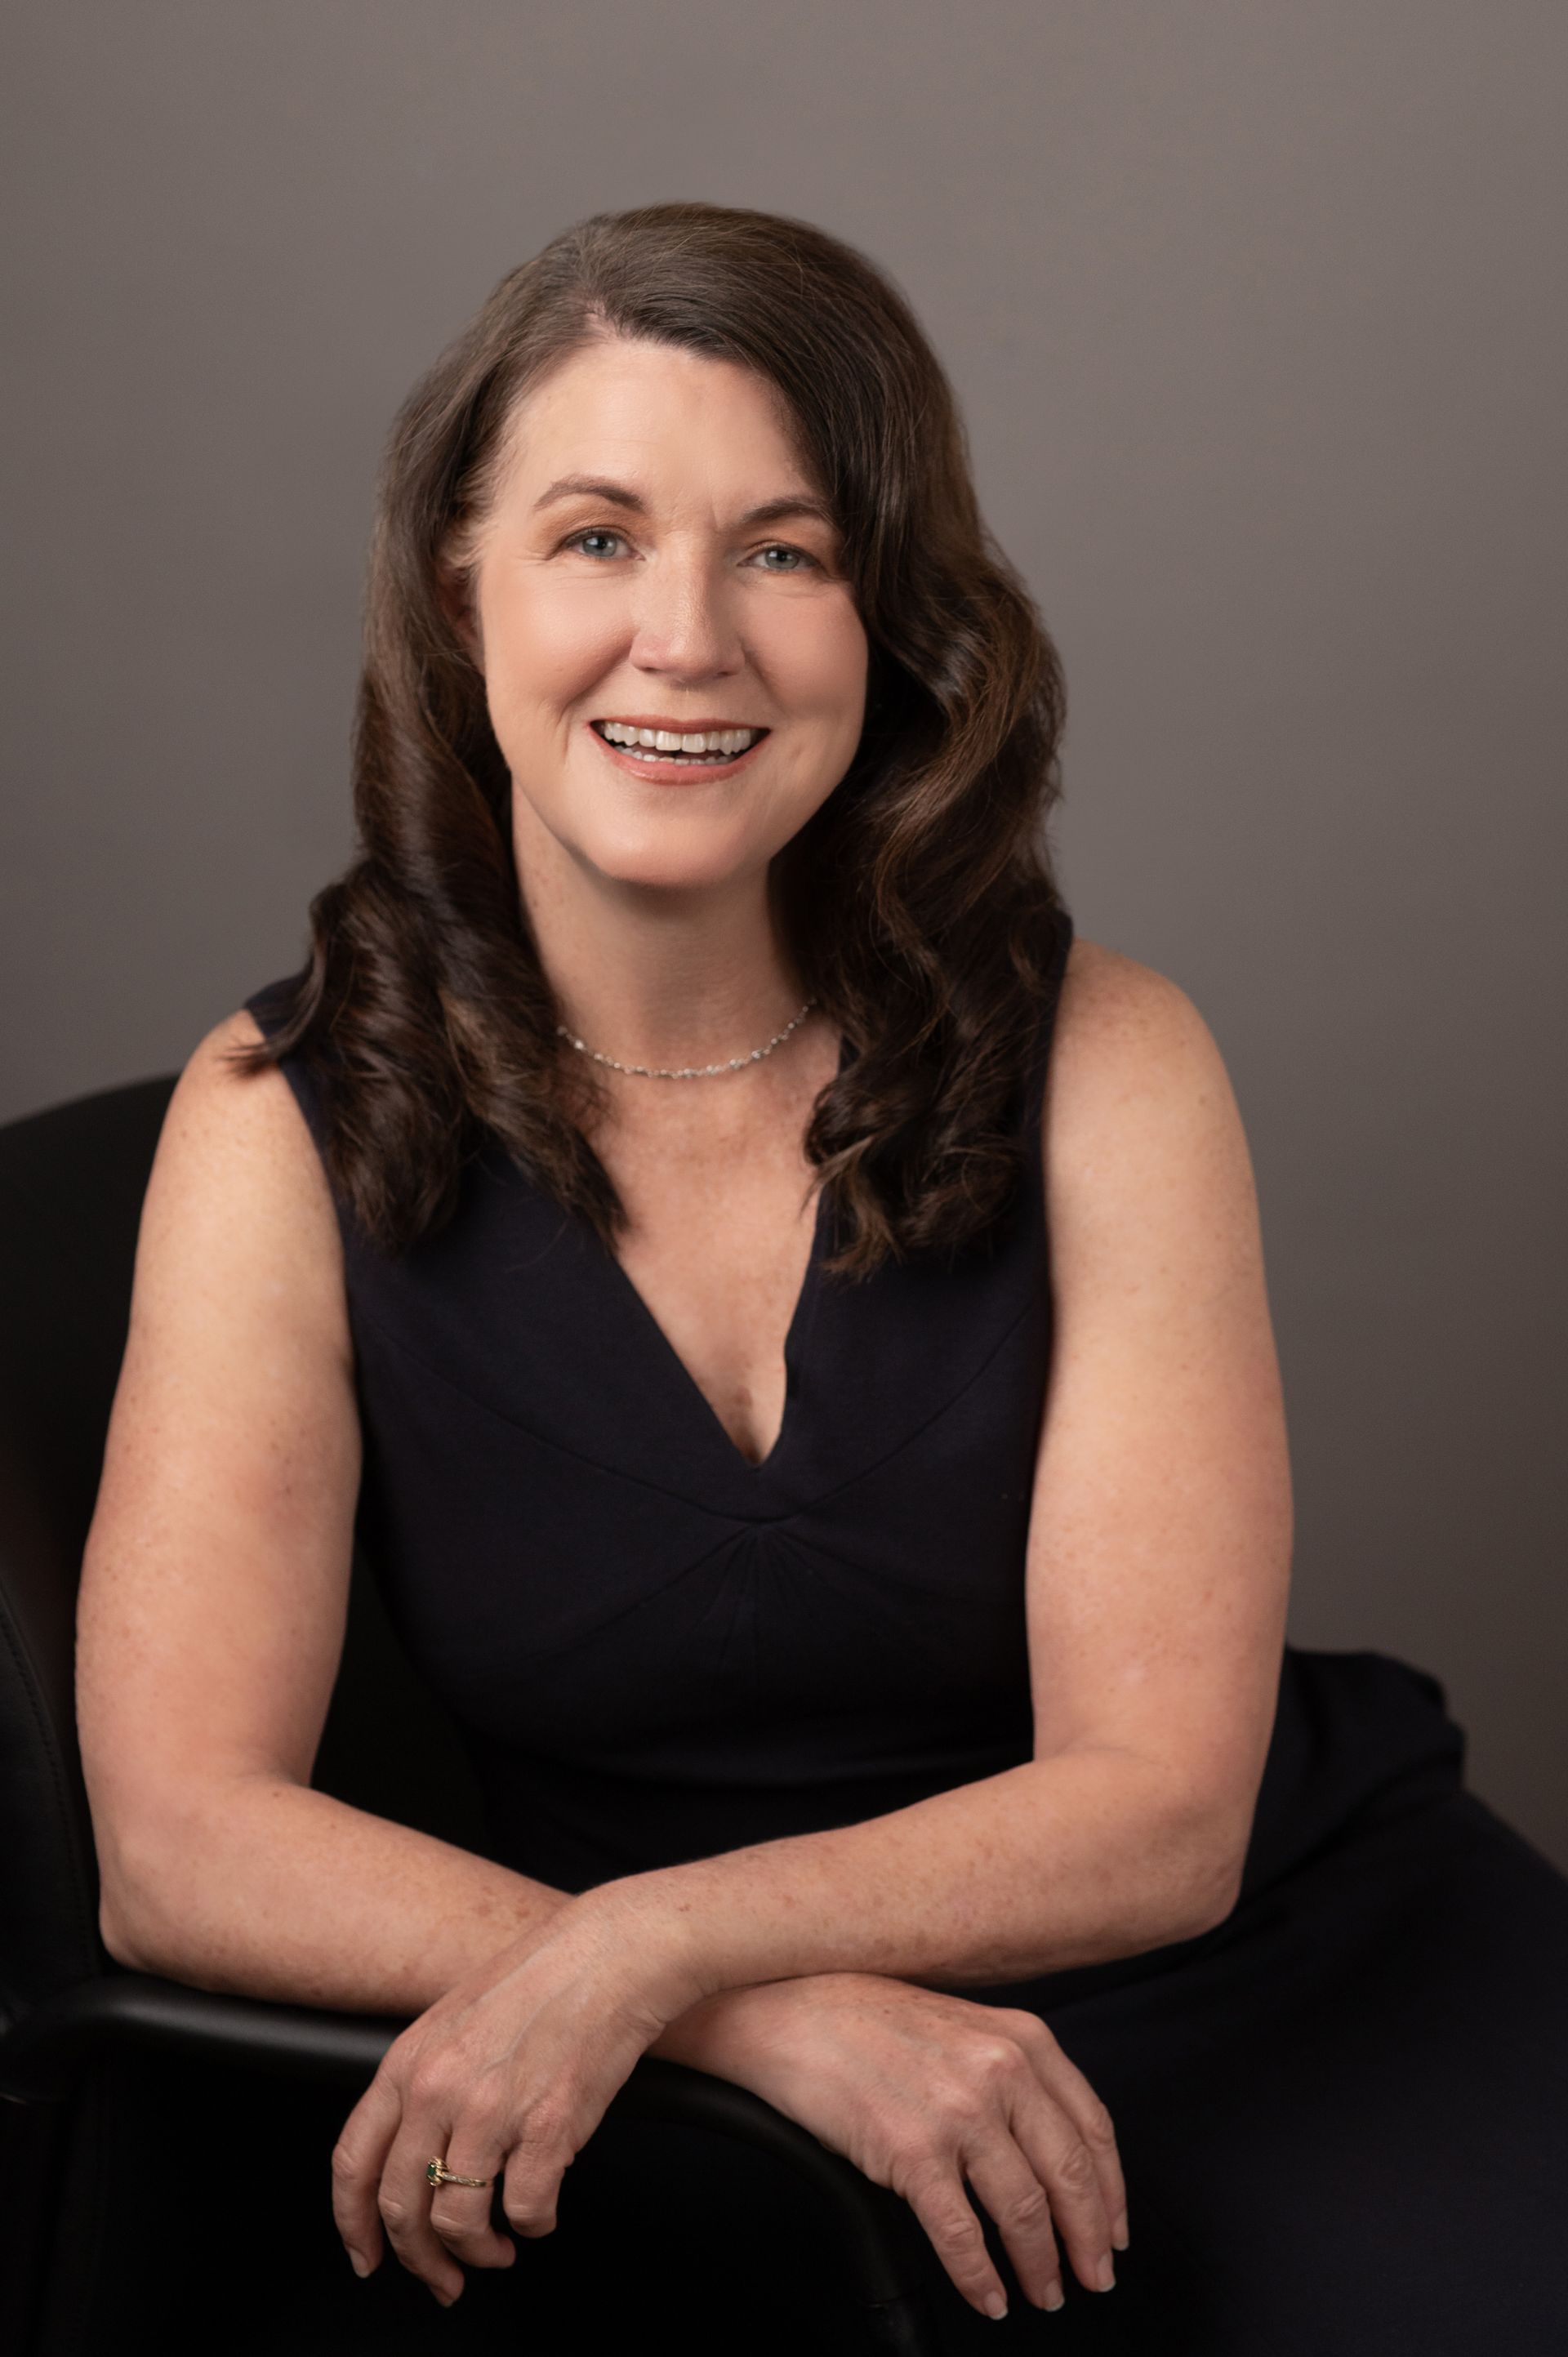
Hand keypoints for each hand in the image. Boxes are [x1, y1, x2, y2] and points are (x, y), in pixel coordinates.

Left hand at [330, 1895, 696, 2304]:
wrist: (612, 1952)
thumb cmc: (543, 1979)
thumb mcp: (455, 2020)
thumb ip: (424, 2082)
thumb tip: (416, 2158)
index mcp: (409, 2060)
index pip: (354, 2162)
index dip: (353, 2223)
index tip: (368, 2257)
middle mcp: (439, 2087)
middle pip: (401, 2206)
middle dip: (420, 2260)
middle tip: (443, 2278)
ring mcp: (492, 2108)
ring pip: (459, 2222)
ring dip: (477, 2253)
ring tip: (498, 2249)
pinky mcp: (549, 2126)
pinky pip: (527, 2210)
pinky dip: (534, 2226)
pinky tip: (541, 2213)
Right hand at [661, 1971, 1127, 2320]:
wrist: (789, 2013)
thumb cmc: (867, 2020)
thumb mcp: (963, 2026)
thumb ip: (1011, 2074)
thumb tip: (1049, 2151)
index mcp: (1022, 2039)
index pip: (1092, 2128)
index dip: (1111, 2191)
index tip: (1113, 2230)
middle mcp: (1001, 2071)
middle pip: (1070, 2176)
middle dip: (1086, 2240)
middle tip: (1092, 2277)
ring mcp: (958, 2111)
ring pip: (1023, 2212)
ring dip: (1039, 2265)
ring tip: (1043, 2291)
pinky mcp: (913, 2151)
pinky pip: (962, 2235)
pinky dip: (981, 2277)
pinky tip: (988, 2296)